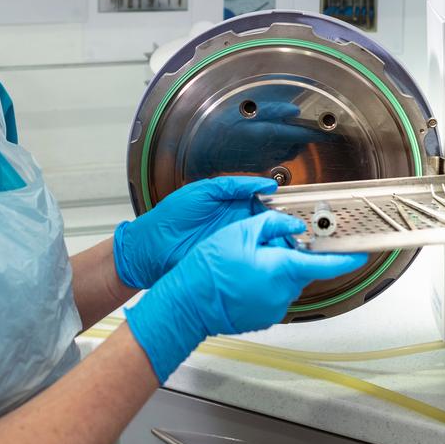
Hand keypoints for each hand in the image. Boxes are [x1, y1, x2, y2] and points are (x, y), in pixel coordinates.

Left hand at [113, 175, 277, 289]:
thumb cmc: (169, 217)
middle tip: (294, 228)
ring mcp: (231, 242)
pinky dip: (261, 257)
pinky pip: (249, 257)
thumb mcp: (202, 192)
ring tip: (288, 242)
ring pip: (261, 241)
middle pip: (266, 223)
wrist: (149, 249)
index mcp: (229, 203)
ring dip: (275, 242)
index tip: (291, 207)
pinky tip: (271, 256)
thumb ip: (232, 185)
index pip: (261, 202)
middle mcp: (233, 223)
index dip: (276, 204)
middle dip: (281, 225)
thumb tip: (262, 184)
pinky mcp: (227, 259)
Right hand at [125, 210, 367, 381]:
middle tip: (262, 245)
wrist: (187, 304)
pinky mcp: (263, 317)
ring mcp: (274, 308)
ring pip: (285, 281)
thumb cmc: (208, 269)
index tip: (359, 255)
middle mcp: (283, 292)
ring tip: (244, 264)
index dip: (345, 259)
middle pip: (300, 268)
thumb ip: (271, 225)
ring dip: (274, 270)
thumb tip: (291, 226)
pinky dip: (264, 284)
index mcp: (281, 268)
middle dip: (288, 254)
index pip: (324, 264)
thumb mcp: (239, 233)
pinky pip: (272, 295)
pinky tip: (242, 279)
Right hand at [185, 87, 339, 179]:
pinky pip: (279, 158)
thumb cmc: (220, 128)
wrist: (204, 152)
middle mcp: (271, 150)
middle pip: (299, 144)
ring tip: (289, 131)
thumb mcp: (244, 111)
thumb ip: (272, 110)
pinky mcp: (260, 166)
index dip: (319, 133)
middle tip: (307, 125)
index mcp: (269, 134)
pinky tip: (273, 142)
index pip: (302, 134)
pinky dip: (283, 150)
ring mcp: (266, 160)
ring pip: (291, 152)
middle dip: (306, 135)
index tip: (330, 132)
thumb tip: (293, 110)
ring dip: (295, 142)